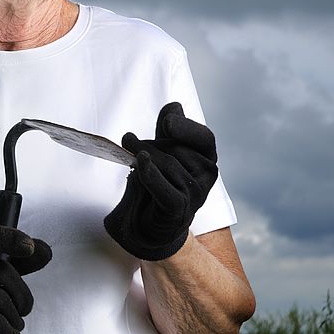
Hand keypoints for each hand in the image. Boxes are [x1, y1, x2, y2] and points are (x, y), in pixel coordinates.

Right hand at [0, 224, 51, 333]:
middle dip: (23, 296)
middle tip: (22, 310)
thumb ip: (18, 262)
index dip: (9, 237)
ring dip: (14, 318)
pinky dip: (5, 329)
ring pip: (0, 298)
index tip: (30, 247)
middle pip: (4, 272)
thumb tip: (45, 251)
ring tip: (11, 325)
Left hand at [103, 102, 218, 260]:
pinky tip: (140, 162)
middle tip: (129, 141)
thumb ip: (167, 132)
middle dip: (150, 142)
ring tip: (128, 154)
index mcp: (206, 160)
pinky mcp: (178, 212)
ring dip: (142, 155)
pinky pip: (165, 189)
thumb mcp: (160, 154)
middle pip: (177, 149)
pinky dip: (151, 174)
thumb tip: (175, 105)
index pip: (204, 139)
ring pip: (167, 165)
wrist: (144, 228)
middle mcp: (206, 178)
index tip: (167, 122)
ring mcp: (195, 197)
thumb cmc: (154, 187)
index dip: (187, 128)